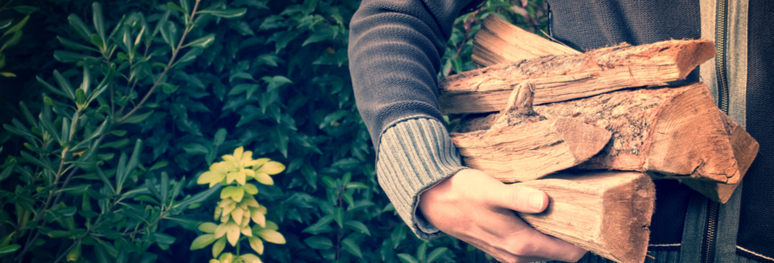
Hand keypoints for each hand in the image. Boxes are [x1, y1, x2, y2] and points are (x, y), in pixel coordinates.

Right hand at [418, 169, 586, 262]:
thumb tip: (544, 202)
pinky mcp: (501, 247)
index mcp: (522, 245)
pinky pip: (531, 246)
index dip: (585, 238)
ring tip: (564, 208)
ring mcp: (509, 254)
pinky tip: (540, 213)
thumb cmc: (464, 192)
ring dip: (555, 233)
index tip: (596, 218)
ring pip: (545, 249)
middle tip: (583, 208)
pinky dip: (540, 233)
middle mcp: (518, 256)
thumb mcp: (492, 191)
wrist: (434, 200)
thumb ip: (519, 198)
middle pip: (559, 252)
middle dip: (573, 234)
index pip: (570, 254)